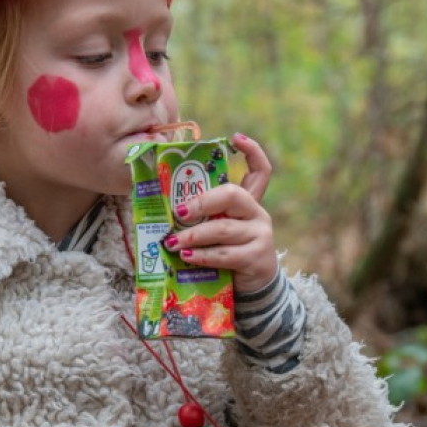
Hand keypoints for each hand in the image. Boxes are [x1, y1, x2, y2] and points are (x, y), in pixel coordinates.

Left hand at [167, 133, 277, 291]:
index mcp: (249, 203)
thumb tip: (165, 208)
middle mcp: (258, 214)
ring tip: (172, 242)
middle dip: (202, 201)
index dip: (252, 151)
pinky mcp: (256, 257)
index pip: (260, 171)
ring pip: (223, 228)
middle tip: (179, 212)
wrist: (253, 288)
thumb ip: (204, 217)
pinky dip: (202, 255)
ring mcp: (259, 235)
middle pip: (233, 195)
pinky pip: (224, 254)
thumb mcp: (219, 230)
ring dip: (193, 235)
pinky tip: (187, 256)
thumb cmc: (228, 253)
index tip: (236, 138)